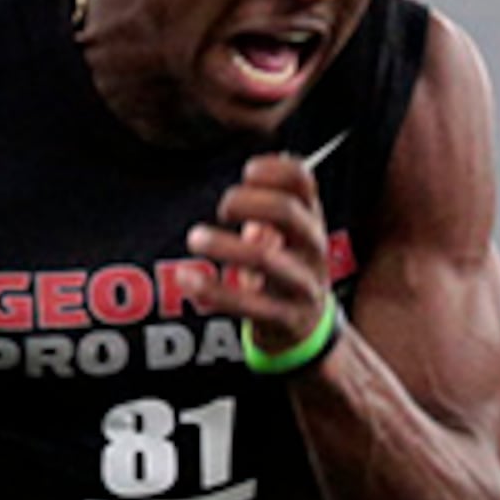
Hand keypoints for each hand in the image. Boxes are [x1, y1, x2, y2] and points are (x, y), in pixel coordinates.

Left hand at [186, 153, 337, 360]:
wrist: (305, 330)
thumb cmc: (284, 270)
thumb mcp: (285, 234)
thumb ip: (271, 202)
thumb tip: (255, 169)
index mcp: (310, 220)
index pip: (302, 182)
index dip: (274, 169)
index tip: (246, 171)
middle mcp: (312, 248)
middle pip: (288, 213)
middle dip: (248, 202)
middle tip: (222, 208)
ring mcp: (302, 284)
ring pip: (267, 260)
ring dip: (225, 246)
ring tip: (194, 239)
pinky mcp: (285, 318)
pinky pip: (250, 305)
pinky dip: (215, 291)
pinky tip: (188, 280)